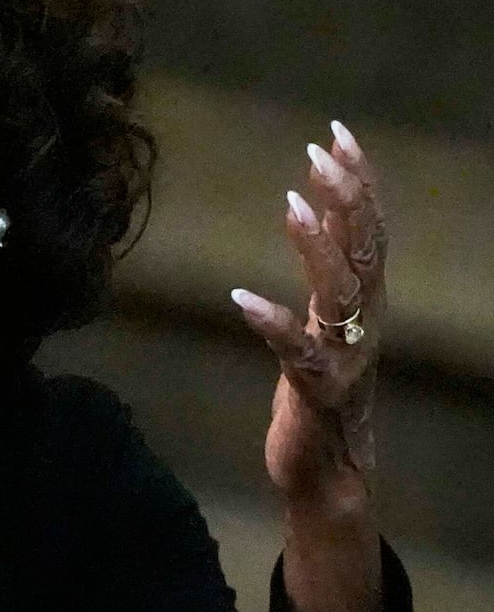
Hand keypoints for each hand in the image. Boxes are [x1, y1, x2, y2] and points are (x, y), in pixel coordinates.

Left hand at [232, 120, 387, 611]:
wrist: (327, 476)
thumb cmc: (317, 398)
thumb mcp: (322, 329)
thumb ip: (325, 283)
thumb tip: (314, 224)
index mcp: (363, 307)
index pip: (369, 232)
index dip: (359, 182)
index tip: (338, 134)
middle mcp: (363, 326)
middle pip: (365, 250)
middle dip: (347, 196)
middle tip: (321, 151)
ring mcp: (344, 358)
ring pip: (340, 293)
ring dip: (317, 247)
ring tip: (292, 203)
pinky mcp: (316, 392)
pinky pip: (296, 353)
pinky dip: (272, 324)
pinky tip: (242, 300)